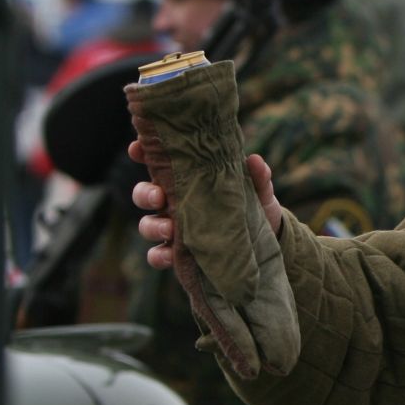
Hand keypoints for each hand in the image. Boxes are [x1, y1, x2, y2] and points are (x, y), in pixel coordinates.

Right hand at [130, 142, 283, 269]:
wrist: (267, 241)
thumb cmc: (255, 207)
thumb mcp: (259, 191)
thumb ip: (258, 177)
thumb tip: (255, 160)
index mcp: (187, 180)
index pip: (157, 163)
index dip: (141, 153)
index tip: (137, 148)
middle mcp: (173, 202)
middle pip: (144, 194)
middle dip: (145, 194)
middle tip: (159, 196)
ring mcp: (173, 228)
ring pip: (147, 224)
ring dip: (152, 226)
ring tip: (170, 229)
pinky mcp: (179, 253)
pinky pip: (158, 255)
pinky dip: (159, 256)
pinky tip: (170, 256)